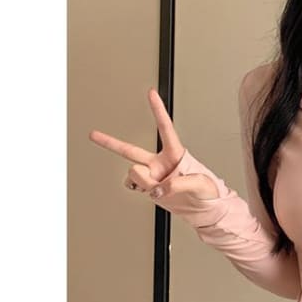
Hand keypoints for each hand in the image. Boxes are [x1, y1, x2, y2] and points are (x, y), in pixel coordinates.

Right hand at [89, 87, 218, 200]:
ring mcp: (152, 174)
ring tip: (161, 189)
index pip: (165, 128)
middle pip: (130, 150)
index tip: (151, 93)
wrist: (203, 208)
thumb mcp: (199, 184)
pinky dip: (139, 188)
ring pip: (134, 174)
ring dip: (144, 182)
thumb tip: (155, 189)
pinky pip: (133, 185)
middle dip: (109, 142)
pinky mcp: (148, 186)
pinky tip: (152, 191)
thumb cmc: (208, 191)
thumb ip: (176, 184)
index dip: (158, 110)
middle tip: (93, 135)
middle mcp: (160, 162)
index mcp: (175, 154)